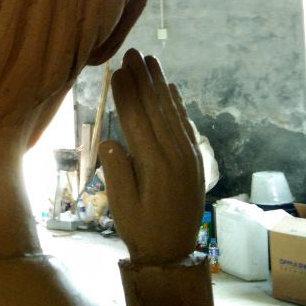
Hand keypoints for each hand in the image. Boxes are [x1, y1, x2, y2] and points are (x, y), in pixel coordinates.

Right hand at [102, 49, 203, 264]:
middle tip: (133, 53)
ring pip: (172, 113)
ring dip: (160, 85)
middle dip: (143, 80)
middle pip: (156, 109)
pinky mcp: (195, 160)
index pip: (137, 120)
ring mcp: (189, 156)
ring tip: (151, 61)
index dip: (125, 94)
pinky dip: (178, 105)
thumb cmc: (141, 229)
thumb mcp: (122, 205)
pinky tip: (172, 89)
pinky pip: (185, 126)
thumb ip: (116, 172)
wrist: (174, 253)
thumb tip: (109, 140)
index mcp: (155, 164)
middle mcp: (175, 155)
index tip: (116, 70)